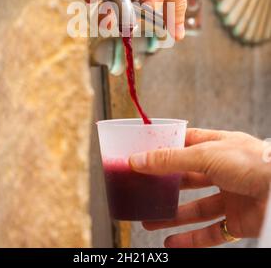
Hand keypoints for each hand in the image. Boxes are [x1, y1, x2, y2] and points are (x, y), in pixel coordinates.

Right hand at [129, 129, 270, 247]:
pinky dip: (191, 240)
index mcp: (217, 145)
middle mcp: (223, 169)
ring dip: (173, 216)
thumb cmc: (250, 162)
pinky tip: (172, 244)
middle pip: (188, 178)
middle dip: (165, 186)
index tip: (143, 154)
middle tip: (143, 191)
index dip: (165, 148)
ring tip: (149, 222)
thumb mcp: (204, 154)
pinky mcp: (237, 220)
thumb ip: (170, 160)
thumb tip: (137, 160)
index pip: (186, 143)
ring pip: (196, 208)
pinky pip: (210, 233)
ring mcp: (230, 195)